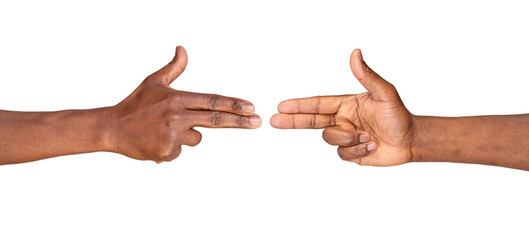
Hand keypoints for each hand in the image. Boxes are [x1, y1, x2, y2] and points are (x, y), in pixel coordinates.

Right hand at [109, 46, 260, 162]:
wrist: (112, 128)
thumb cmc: (135, 104)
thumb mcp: (154, 82)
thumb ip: (173, 68)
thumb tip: (183, 49)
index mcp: (176, 99)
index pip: (211, 101)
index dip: (233, 104)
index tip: (251, 106)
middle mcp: (177, 117)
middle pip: (216, 120)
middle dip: (240, 121)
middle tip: (258, 122)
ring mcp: (172, 136)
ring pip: (196, 138)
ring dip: (187, 135)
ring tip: (163, 129)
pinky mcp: (167, 152)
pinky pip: (181, 150)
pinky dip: (173, 147)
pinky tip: (156, 140)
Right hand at [270, 49, 413, 165]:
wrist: (410, 141)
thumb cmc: (398, 115)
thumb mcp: (384, 93)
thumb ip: (367, 75)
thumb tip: (355, 54)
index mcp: (345, 104)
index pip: (317, 104)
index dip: (299, 106)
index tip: (282, 106)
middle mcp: (342, 119)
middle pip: (311, 121)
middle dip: (292, 121)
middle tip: (274, 121)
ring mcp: (345, 136)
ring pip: (331, 139)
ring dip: (349, 138)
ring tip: (368, 136)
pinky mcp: (350, 152)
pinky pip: (343, 153)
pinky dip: (358, 150)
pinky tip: (372, 145)